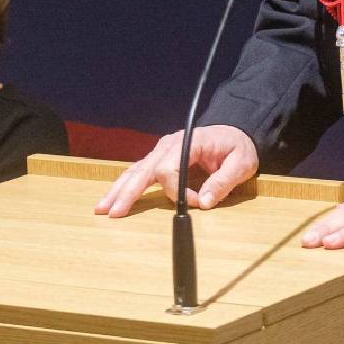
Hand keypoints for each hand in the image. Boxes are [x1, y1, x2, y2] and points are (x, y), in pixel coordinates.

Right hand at [94, 125, 259, 216]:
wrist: (235, 130)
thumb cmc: (238, 146)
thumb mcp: (241, 164)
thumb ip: (223, 182)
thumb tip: (205, 203)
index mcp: (188, 142)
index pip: (169, 168)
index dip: (178, 191)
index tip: (197, 202)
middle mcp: (169, 145)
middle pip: (143, 170)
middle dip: (128, 192)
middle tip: (113, 213)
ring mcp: (162, 151)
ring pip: (135, 171)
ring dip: (119, 190)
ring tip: (102, 208)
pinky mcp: (160, 159)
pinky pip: (139, 172)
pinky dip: (125, 185)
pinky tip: (112, 197)